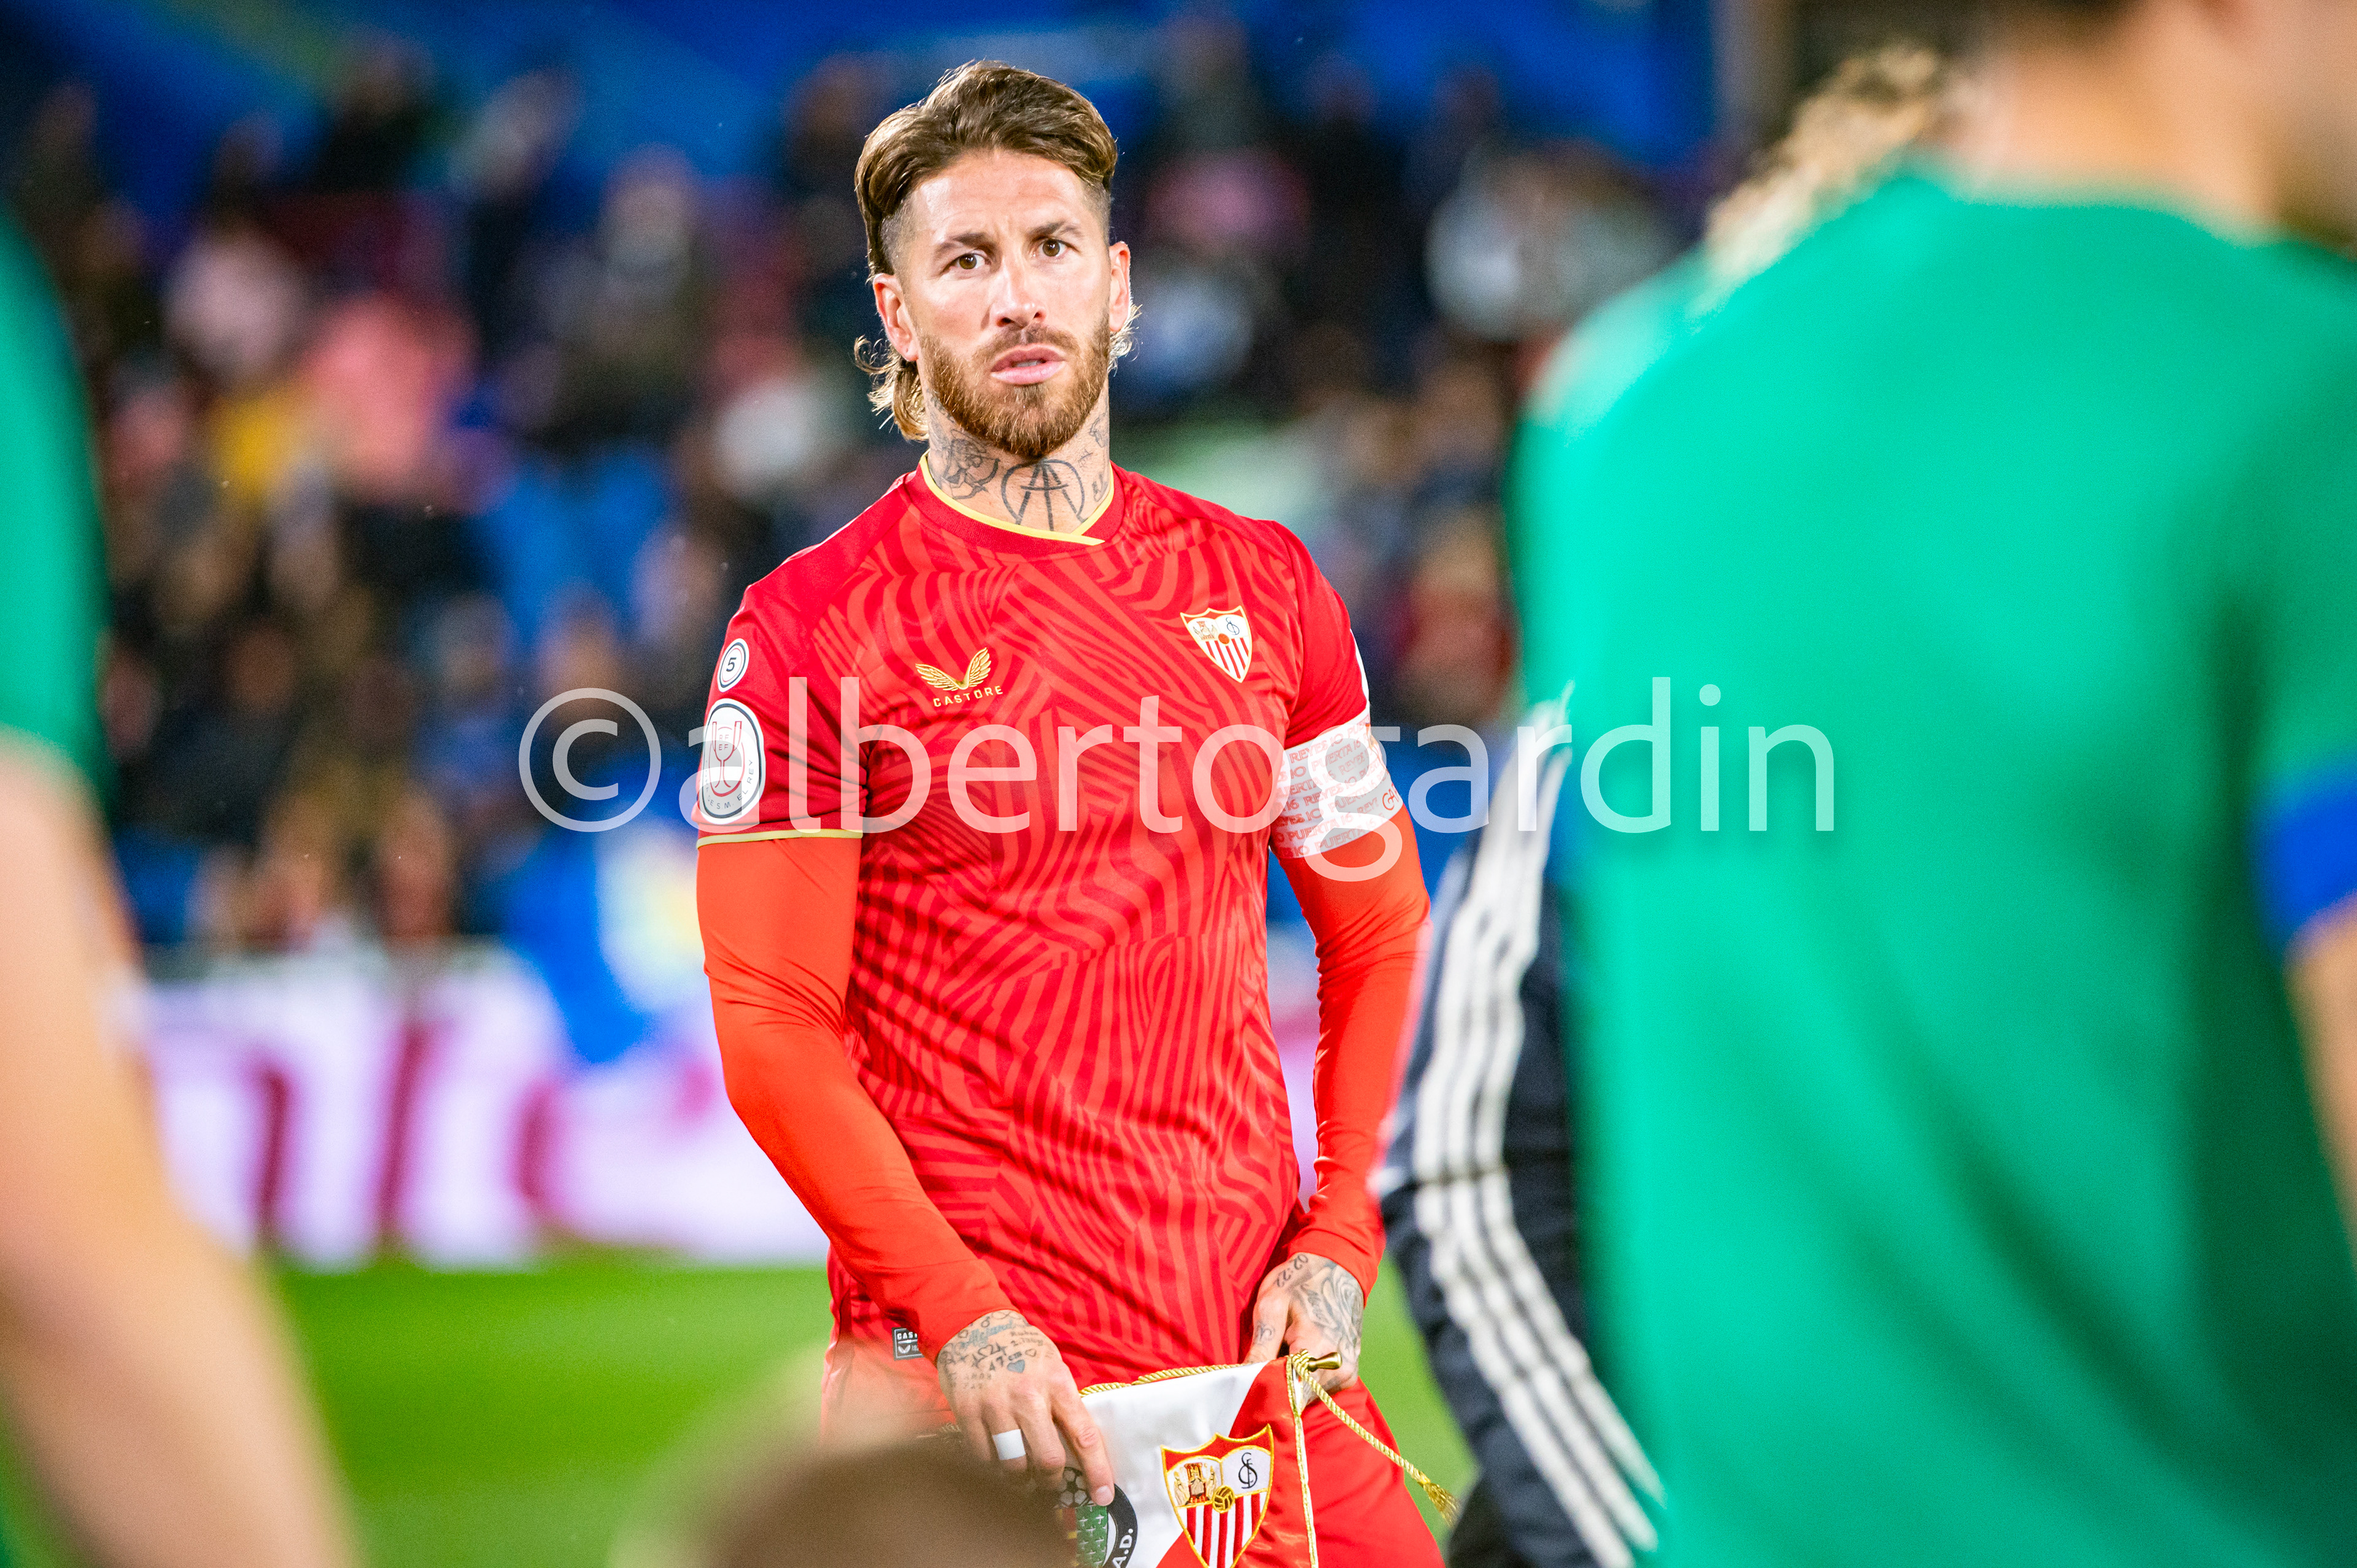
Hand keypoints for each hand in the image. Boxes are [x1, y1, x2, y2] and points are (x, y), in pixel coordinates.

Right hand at [936, 1309, 1114, 1504]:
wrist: (972, 1325)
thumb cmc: (1020, 1350)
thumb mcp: (1052, 1365)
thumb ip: (1064, 1403)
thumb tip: (1080, 1449)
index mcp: (1057, 1383)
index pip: (1084, 1435)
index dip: (1097, 1471)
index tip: (1102, 1496)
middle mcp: (1028, 1395)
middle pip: (1048, 1460)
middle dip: (1052, 1481)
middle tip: (1050, 1483)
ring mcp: (995, 1405)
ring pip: (1013, 1465)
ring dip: (1020, 1479)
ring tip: (1021, 1476)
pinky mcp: (967, 1412)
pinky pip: (983, 1458)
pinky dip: (991, 1467)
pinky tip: (996, 1460)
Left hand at [1245, 1252, 1364, 1392]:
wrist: (1336, 1268)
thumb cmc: (1299, 1282)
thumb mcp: (1271, 1305)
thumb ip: (1261, 1347)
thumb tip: (1243, 1380)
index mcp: (1317, 1349)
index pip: (1287, 1395)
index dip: (1265, 1393)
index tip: (1248, 1386)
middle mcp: (1338, 1367)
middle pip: (1298, 1399)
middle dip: (1276, 1389)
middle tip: (1260, 1369)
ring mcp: (1348, 1372)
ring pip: (1308, 1396)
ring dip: (1291, 1384)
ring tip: (1281, 1357)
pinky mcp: (1350, 1373)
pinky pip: (1320, 1389)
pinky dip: (1305, 1379)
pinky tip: (1297, 1358)